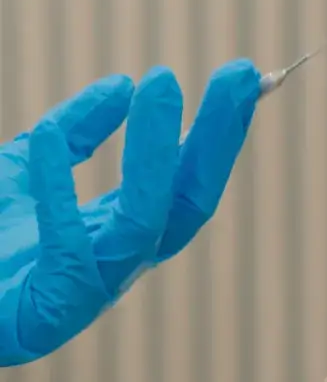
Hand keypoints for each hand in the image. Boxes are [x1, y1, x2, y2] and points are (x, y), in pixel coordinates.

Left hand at [0, 61, 260, 366]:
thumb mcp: (27, 165)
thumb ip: (74, 131)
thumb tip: (124, 84)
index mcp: (124, 231)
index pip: (187, 179)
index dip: (218, 129)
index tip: (243, 76)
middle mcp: (123, 259)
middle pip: (190, 199)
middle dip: (219, 136)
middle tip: (241, 74)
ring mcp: (94, 285)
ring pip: (145, 220)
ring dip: (157, 152)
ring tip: (162, 84)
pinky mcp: (56, 307)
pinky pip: (65, 243)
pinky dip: (56, 188)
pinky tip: (45, 135)